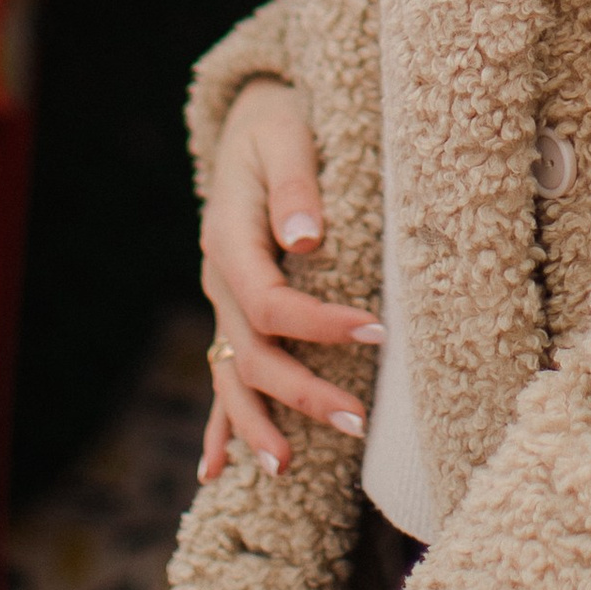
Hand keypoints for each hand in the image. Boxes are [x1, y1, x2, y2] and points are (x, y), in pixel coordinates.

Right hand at [197, 77, 381, 480]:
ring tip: (289, 467)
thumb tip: (309, 238)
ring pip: (230, 376)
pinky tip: (214, 471)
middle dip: (300, 393)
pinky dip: (217, 425)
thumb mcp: (285, 133)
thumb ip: (295, 184)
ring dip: (257, 424)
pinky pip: (219, 375)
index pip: (272, 301)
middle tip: (358, 422)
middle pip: (250, 353)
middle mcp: (218, 278)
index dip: (321, 325)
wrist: (251, 117)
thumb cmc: (278, 121)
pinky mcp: (231, 311)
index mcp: (229, 237)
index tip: (376, 332)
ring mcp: (220, 301)